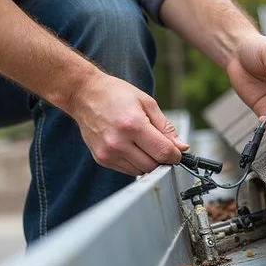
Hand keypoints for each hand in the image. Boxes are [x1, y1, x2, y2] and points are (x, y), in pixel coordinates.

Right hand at [70, 73, 188, 175]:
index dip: (175, 155)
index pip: (163, 152)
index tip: (177, 152)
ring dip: (148, 161)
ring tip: (143, 143)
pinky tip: (131, 147)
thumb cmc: (116, 95)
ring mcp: (108, 153)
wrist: (84, 95)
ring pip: (141, 171)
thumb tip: (181, 147)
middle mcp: (118, 142)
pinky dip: (135, 162)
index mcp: (133, 125)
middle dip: (162, 159)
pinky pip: (128, 170)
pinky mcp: (102, 159)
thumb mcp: (147, 103)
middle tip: (160, 145)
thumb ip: (166, 128)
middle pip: (153, 165)